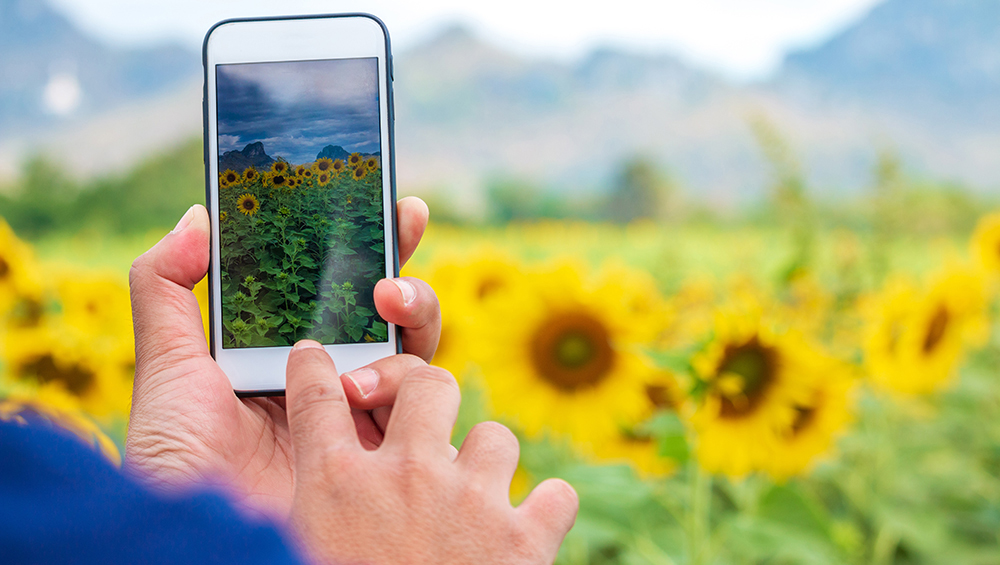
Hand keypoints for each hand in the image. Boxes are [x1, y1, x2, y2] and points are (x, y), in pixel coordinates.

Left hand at [125, 197, 439, 520]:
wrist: (203, 536)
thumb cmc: (177, 458)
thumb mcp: (165, 365)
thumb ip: (166, 287)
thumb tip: (197, 214)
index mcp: (287, 351)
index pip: (333, 287)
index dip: (363, 242)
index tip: (382, 199)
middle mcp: (333, 378)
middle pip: (388, 310)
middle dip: (403, 266)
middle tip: (398, 235)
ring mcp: (365, 414)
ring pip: (418, 347)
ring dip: (412, 312)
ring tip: (386, 302)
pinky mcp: (390, 451)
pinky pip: (426, 401)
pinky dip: (411, 377)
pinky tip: (366, 381)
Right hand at [285, 341, 578, 564]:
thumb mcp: (303, 549)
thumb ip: (310, 514)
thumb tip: (314, 495)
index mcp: (336, 485)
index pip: (316, 396)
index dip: (314, 367)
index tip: (316, 357)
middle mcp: (404, 475)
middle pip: (427, 382)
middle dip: (424, 392)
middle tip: (422, 420)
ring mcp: (469, 501)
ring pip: (495, 435)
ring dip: (486, 463)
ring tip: (474, 499)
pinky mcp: (524, 541)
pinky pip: (556, 494)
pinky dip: (546, 511)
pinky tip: (529, 529)